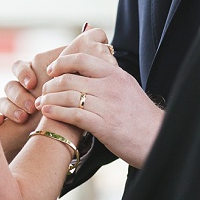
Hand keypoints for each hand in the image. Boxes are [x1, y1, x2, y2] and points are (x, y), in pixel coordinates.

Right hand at [0, 42, 69, 125]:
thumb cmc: (74, 100)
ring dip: (11, 108)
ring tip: (23, 118)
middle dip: (18, 94)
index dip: (23, 73)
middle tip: (31, 105)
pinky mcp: (10, 120)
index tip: (32, 83)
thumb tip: (86, 33)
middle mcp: (22, 88)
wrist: (70, 129)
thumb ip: (75, 62)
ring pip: (3, 100)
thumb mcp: (76, 81)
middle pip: (10, 84)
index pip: (20, 66)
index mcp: (34, 75)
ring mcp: (15, 104)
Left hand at [37, 31, 162, 167]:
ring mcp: (107, 105)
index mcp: (116, 75)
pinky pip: (73, 115)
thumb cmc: (141, 117)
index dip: (63, 62)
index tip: (52, 70)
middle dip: (51, 84)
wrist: (159, 139)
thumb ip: (108, 80)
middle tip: (43, 91)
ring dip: (49, 99)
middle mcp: (111, 86)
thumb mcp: (128, 89)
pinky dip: (56, 113)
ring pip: (68, 95)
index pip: (83, 59)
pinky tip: (48, 113)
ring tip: (40, 104)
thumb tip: (88, 73)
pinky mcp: (104, 126)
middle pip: (70, 78)